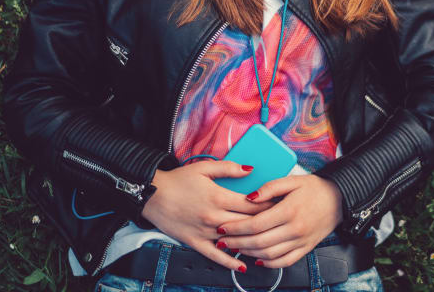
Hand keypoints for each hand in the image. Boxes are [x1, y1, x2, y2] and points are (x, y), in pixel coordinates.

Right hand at [140, 160, 274, 271]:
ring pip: (234, 241)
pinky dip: (230, 262)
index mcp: (219, 197)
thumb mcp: (204, 168)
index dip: (269, 206)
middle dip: (265, 224)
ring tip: (268, 242)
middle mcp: (214, 217)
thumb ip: (229, 169)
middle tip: (280, 224)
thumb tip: (251, 170)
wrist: (152, 195)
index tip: (281, 207)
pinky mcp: (195, 243)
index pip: (252, 205)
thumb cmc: (178, 180)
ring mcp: (205, 232)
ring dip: (251, 243)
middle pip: (247, 224)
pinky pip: (215, 256)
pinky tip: (243, 265)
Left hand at [215, 174, 343, 267]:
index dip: (235, 227)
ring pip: (269, 254)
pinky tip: (258, 259)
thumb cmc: (314, 188)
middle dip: (237, 243)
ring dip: (249, 253)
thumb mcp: (291, 180)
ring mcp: (301, 241)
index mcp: (289, 210)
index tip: (222, 227)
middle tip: (222, 241)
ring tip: (235, 248)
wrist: (339, 199)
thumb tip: (248, 197)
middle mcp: (295, 229)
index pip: (255, 224)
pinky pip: (284, 261)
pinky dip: (269, 263)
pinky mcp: (306, 248)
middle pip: (258, 242)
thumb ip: (268, 187)